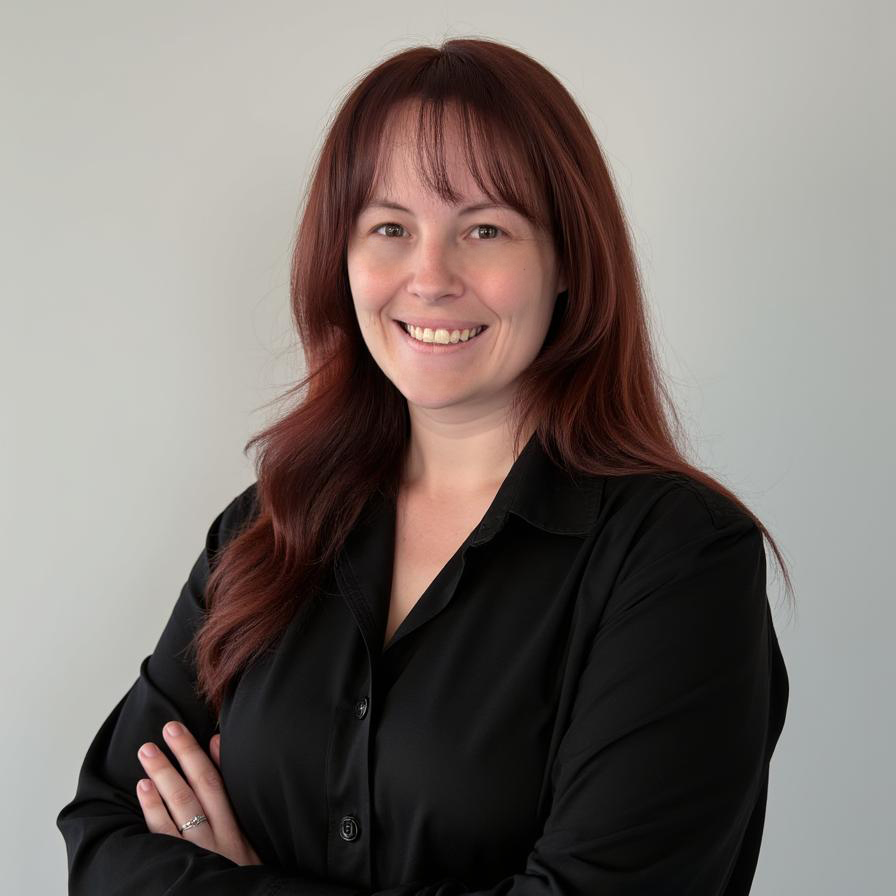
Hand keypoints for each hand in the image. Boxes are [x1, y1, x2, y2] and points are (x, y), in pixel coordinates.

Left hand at [136, 721, 261, 866]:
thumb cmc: (246, 872)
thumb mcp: (252, 833)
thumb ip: (236, 791)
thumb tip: (219, 745)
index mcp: (236, 827)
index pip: (215, 782)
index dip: (198, 754)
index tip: (182, 731)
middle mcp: (217, 839)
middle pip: (196, 790)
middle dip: (179, 757)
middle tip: (163, 731)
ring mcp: (197, 855)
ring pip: (178, 810)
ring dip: (161, 778)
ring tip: (147, 753)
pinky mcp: (179, 869)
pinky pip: (162, 838)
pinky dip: (153, 811)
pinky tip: (144, 790)